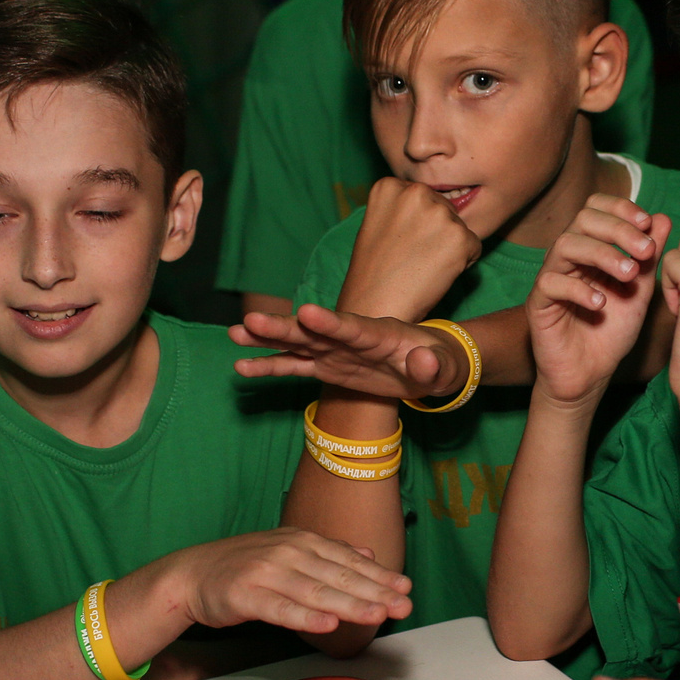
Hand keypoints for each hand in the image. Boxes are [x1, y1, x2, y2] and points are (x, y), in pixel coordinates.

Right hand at [163, 529, 411, 636]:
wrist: (191, 574)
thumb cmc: (243, 566)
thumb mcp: (288, 550)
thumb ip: (328, 553)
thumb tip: (368, 555)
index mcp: (302, 541)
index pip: (348, 560)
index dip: (379, 576)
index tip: (405, 589)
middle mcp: (288, 553)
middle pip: (338, 576)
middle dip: (375, 591)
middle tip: (403, 606)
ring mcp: (266, 572)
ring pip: (316, 591)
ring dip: (350, 603)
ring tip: (377, 615)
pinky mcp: (245, 595)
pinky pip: (281, 609)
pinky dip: (305, 616)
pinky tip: (328, 624)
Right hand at [229, 304, 466, 404]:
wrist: (430, 364)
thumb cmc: (438, 362)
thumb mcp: (443, 367)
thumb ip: (434, 366)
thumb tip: (423, 363)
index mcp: (380, 333)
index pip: (353, 327)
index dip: (331, 321)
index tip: (306, 312)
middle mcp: (350, 338)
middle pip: (314, 331)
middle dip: (284, 326)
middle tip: (251, 320)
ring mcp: (336, 351)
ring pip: (297, 344)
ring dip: (267, 340)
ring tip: (235, 334)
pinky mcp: (328, 366)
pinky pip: (295, 366)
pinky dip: (271, 366)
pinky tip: (242, 367)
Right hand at [335, 177, 481, 319]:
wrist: (375, 307)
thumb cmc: (375, 273)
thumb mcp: (378, 224)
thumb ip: (403, 206)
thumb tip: (440, 203)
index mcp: (391, 185)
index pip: (423, 198)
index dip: (416, 225)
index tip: (398, 243)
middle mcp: (416, 191)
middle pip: (444, 208)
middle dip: (437, 232)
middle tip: (412, 257)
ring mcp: (439, 213)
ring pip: (459, 227)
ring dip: (449, 248)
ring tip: (422, 266)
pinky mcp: (460, 236)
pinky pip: (474, 247)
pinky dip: (463, 263)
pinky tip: (436, 274)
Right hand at [528, 196, 671, 405]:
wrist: (591, 374)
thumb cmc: (613, 332)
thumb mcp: (640, 292)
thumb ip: (649, 258)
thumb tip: (662, 219)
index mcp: (591, 247)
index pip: (597, 208)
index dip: (621, 208)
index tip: (648, 224)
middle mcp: (568, 256)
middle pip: (583, 219)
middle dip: (618, 229)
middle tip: (645, 250)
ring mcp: (551, 277)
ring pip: (566, 244)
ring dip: (602, 254)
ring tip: (629, 276)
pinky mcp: (538, 303)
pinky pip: (551, 283)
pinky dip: (579, 290)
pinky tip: (602, 305)